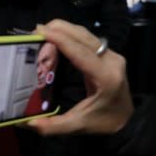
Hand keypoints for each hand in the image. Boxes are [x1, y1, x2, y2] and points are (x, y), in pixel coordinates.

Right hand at [26, 20, 133, 135]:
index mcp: (106, 77)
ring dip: (63, 29)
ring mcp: (112, 55)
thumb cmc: (104, 122)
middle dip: (58, 29)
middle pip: (82, 36)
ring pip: (85, 33)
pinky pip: (87, 38)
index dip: (59, 39)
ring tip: (42, 33)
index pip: (80, 52)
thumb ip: (53, 126)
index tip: (40, 31)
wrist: (126, 120)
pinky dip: (69, 34)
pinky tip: (56, 37)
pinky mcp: (108, 53)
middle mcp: (111, 61)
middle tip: (35, 31)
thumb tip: (28, 123)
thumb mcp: (78, 126)